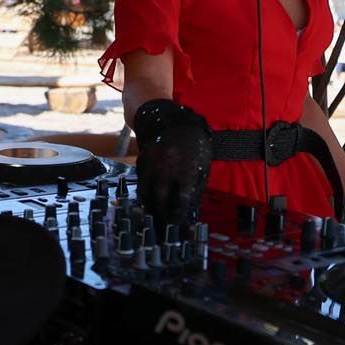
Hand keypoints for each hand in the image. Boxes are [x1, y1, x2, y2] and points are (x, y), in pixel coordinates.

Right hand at [132, 98, 212, 230]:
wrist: (176, 121)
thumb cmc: (195, 146)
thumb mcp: (203, 166)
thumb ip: (195, 187)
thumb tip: (188, 209)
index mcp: (188, 169)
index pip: (181, 199)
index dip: (178, 214)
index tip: (177, 220)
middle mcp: (168, 167)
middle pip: (161, 198)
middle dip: (162, 214)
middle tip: (163, 223)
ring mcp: (153, 163)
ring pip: (147, 192)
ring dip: (150, 205)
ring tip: (155, 214)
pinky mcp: (143, 159)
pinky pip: (141, 181)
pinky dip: (144, 191)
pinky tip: (149, 198)